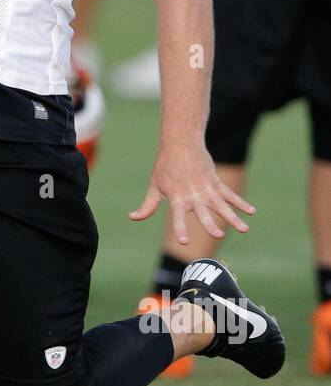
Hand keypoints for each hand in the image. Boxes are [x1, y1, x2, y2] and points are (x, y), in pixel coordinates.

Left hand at [129, 144, 254, 243]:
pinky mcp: (215, 182)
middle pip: (202, 212)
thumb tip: (133, 218)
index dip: (181, 229)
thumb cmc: (165, 167)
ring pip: (221, 205)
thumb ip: (147, 206)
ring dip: (233, 217)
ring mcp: (206, 188)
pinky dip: (241, 203)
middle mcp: (192, 195)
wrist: (180, 143)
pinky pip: (229, 194)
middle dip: (210, 224)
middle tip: (218, 236)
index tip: (184, 242)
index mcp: (176, 198)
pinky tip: (251, 212)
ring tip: (244, 229)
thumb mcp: (154, 186)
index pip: (177, 217)